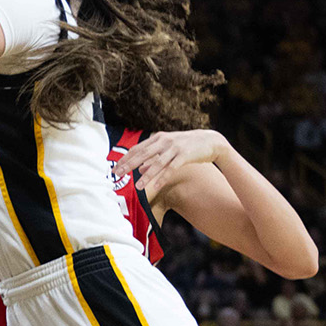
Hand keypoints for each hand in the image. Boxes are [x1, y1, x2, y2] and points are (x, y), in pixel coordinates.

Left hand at [112, 129, 230, 201]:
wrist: (210, 141)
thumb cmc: (187, 146)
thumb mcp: (168, 149)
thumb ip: (153, 158)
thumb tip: (139, 169)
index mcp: (158, 138)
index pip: (137, 149)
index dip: (125, 159)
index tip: (115, 168)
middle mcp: (164, 141)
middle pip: (143, 154)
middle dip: (129, 165)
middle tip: (118, 174)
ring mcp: (175, 147)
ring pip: (157, 163)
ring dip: (146, 176)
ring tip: (138, 187)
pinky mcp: (185, 155)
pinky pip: (171, 168)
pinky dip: (163, 178)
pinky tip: (156, 187)